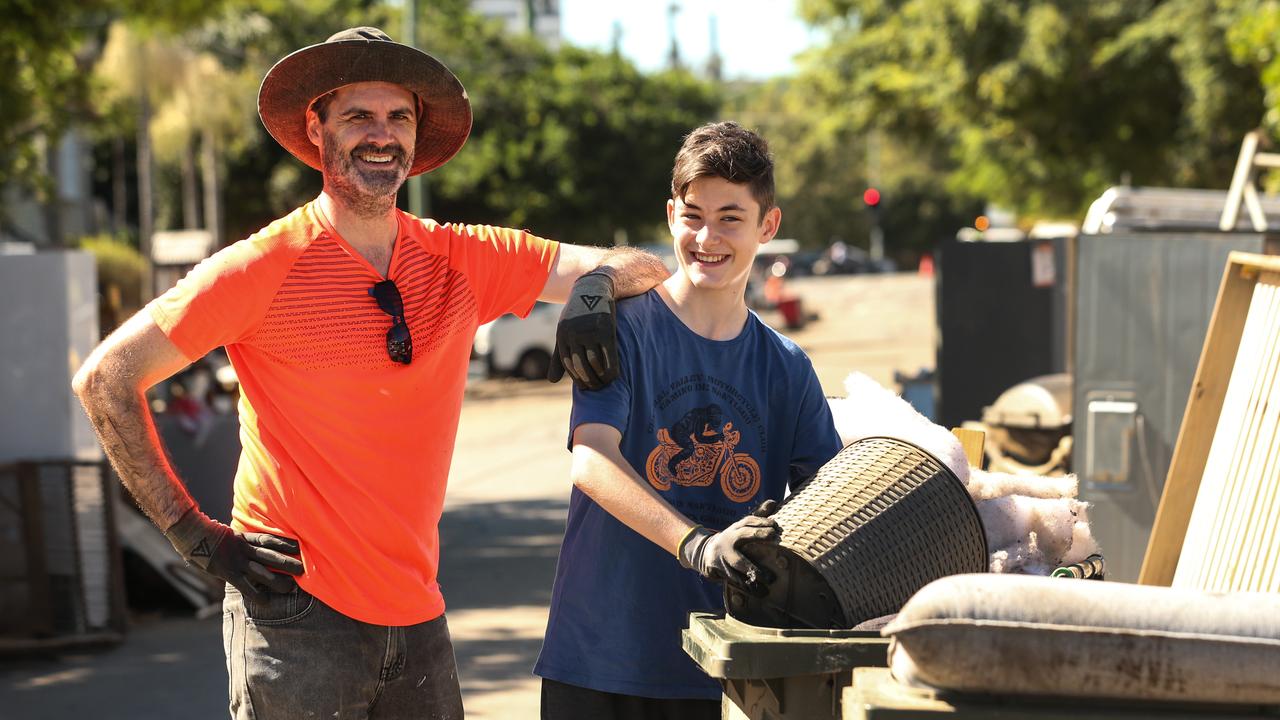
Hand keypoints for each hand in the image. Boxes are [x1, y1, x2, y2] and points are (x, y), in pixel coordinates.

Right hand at [164, 507, 302, 599]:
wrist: (189, 532)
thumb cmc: (205, 534)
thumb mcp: (225, 534)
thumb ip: (237, 540)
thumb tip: (244, 542)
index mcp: (244, 538)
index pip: (268, 540)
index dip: (284, 543)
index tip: (299, 546)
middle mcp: (243, 549)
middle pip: (270, 555)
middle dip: (287, 562)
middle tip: (304, 568)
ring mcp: (235, 560)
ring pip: (261, 570)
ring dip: (277, 579)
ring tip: (291, 586)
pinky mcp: (226, 571)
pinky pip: (244, 585)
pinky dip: (255, 594)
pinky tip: (266, 602)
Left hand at [547, 272, 617, 389]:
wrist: (594, 288)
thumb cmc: (578, 313)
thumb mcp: (564, 332)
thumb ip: (558, 357)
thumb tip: (551, 381)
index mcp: (563, 335)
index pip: (568, 364)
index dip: (576, 378)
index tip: (584, 387)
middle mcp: (574, 334)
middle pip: (580, 366)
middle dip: (588, 381)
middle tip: (596, 389)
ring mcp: (590, 332)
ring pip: (594, 363)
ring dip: (600, 377)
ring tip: (604, 384)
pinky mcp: (606, 330)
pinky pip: (609, 355)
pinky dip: (611, 369)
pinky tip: (613, 376)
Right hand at [678, 515, 779, 588]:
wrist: (705, 553)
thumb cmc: (732, 540)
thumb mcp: (741, 527)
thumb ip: (758, 516)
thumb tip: (773, 502)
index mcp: (735, 529)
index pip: (748, 521)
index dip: (761, 521)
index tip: (775, 524)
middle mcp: (728, 540)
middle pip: (743, 536)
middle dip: (758, 535)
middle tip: (775, 538)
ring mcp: (723, 556)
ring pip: (739, 563)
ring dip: (755, 571)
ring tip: (771, 578)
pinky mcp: (720, 571)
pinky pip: (736, 580)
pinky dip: (748, 587)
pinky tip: (761, 592)